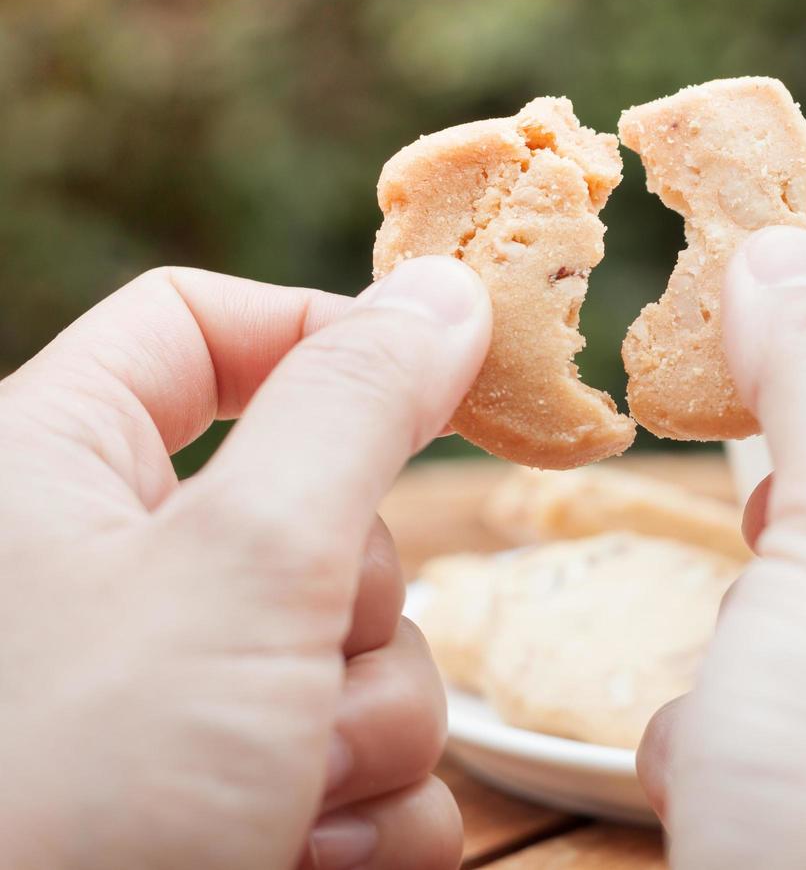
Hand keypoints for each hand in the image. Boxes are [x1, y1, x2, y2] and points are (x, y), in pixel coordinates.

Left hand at [0, 258, 490, 869]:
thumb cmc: (70, 787)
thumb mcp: (240, 565)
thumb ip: (355, 409)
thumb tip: (444, 293)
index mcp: (61, 466)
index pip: (202, 328)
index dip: (326, 336)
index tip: (442, 375)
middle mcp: (119, 573)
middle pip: (323, 512)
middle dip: (354, 611)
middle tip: (293, 679)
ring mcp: (185, 695)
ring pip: (367, 651)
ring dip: (362, 733)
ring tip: (275, 803)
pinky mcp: (237, 795)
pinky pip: (370, 761)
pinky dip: (367, 812)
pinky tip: (301, 856)